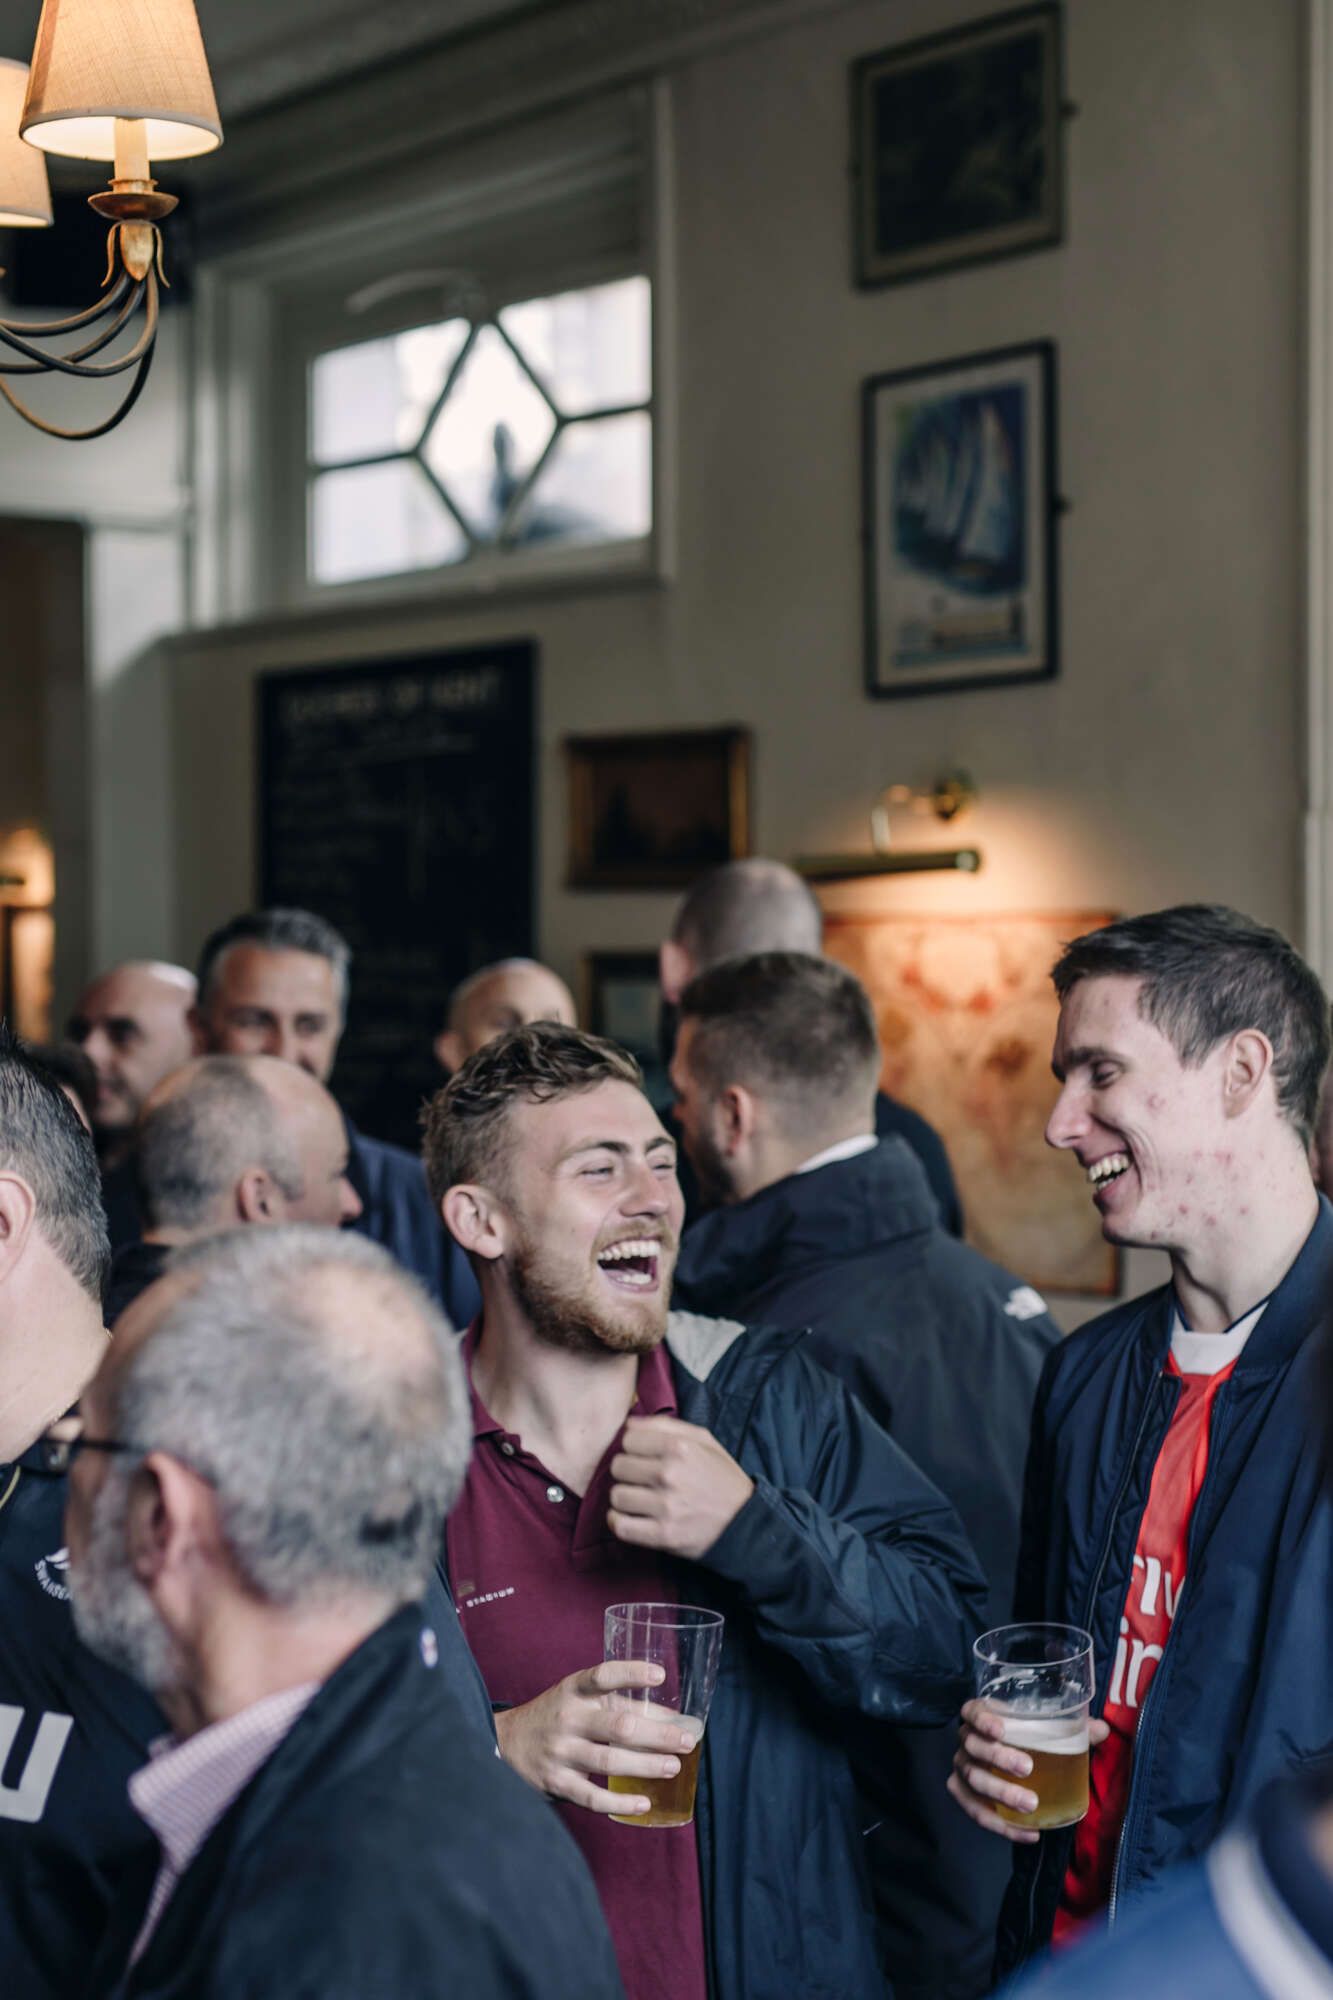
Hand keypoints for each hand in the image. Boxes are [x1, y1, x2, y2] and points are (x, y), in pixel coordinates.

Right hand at [494, 1660, 698, 1815]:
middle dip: (657, 1734)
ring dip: (647, 1765)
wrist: (506, 1743)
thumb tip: (669, 1718)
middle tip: (686, 1740)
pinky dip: (620, 1801)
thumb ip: (617, 1704)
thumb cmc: (555, 1716)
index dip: (631, 1673)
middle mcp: (567, 1718)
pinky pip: (592, 1797)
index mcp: (573, 1690)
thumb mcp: (578, 1699)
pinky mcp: (557, 1782)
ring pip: (610, 1761)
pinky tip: (644, 1802)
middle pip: (618, 1725)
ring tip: (674, 1767)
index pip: (602, 1676)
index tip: (660, 1675)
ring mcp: (561, 1752)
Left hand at [608, 1415, 754, 1560]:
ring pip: (617, 1496)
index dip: (634, 1447)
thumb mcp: (704, 1440)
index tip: (643, 1456)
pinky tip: (631, 1518)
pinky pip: (620, 1526)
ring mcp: (665, 1506)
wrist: (744, 1521)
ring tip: (638, 1499)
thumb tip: (628, 1424)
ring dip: (624, 1498)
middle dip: (627, 1472)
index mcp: (679, 1447)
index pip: (628, 1440)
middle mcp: (670, 1474)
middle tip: (641, 1479)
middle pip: (618, 1466)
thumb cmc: (721, 1478)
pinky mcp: (663, 1534)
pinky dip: (619, 1522)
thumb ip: (665, 1425)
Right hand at [946, 1699, 1109, 1843]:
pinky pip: (976, 1812)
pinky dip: (1001, 1825)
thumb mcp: (1046, 1730)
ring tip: (1031, 1804)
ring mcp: (963, 1768)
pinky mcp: (964, 1796)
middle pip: (974, 1747)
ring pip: (973, 1780)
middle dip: (999, 1757)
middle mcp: (967, 1741)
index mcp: (981, 1718)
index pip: (972, 1712)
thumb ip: (1072, 1728)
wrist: (1008, 1764)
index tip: (1001, 1729)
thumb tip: (1102, 1729)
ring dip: (1001, 1793)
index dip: (983, 1719)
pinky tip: (1028, 1833)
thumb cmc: (1027, 1740)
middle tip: (1028, 1768)